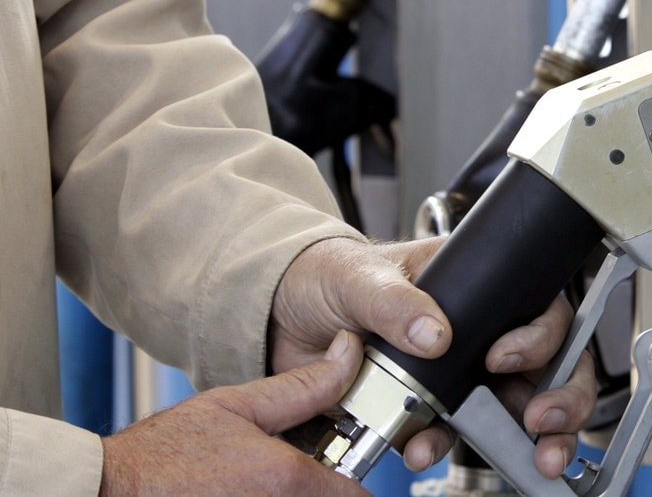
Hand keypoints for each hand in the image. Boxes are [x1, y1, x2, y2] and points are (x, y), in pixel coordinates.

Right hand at [101, 331, 367, 494]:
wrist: (111, 490)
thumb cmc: (162, 453)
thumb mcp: (237, 403)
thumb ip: (303, 385)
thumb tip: (348, 353)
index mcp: (287, 478)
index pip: (356, 495)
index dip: (353, 477)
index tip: (341, 464)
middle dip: (326, 488)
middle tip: (304, 467)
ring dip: (298, 495)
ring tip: (263, 478)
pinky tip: (245, 490)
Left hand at [268, 236, 597, 475]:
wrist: (275, 320)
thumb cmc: (323, 276)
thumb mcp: (356, 276)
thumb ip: (394, 300)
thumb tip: (435, 332)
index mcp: (474, 284)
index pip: (538, 307)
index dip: (540, 336)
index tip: (505, 357)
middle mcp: (479, 329)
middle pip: (551, 363)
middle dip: (562, 397)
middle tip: (541, 419)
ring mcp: (459, 372)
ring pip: (518, 406)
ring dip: (528, 436)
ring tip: (529, 455)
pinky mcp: (428, 408)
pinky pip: (452, 435)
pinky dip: (443, 449)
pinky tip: (424, 451)